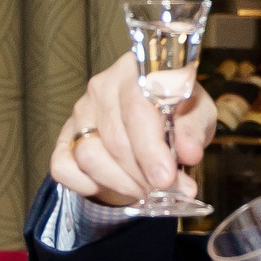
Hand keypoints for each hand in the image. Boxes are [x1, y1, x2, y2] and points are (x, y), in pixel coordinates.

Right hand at [49, 55, 217, 206]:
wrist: (153, 118)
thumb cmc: (177, 113)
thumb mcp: (197, 115)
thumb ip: (193, 131)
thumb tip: (189, 152)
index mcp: (138, 70)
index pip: (138, 110)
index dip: (151, 149)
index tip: (166, 178)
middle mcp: (103, 86)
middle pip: (116, 140)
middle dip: (143, 175)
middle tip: (164, 190)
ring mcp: (80, 111)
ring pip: (89, 156)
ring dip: (120, 183)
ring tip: (145, 190)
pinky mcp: (66, 135)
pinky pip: (63, 167)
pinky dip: (84, 185)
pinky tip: (111, 186)